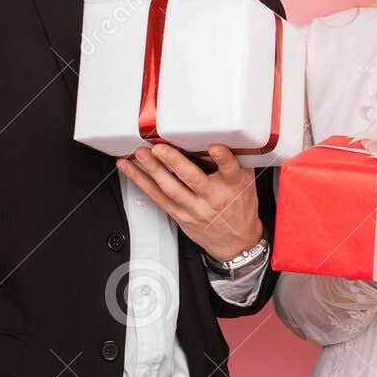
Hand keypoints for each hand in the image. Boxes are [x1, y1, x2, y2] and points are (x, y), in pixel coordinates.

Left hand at [116, 143, 261, 261]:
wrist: (235, 242)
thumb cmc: (240, 209)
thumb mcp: (247, 183)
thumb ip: (237, 160)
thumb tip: (227, 134)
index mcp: (233, 186)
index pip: (230, 170)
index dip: (223, 159)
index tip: (216, 147)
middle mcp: (212, 197)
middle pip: (193, 180)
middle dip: (174, 163)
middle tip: (160, 148)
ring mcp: (193, 208)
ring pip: (170, 189)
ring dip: (152, 170)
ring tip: (140, 155)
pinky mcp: (179, 214)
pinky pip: (157, 197)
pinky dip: (141, 181)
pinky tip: (130, 169)